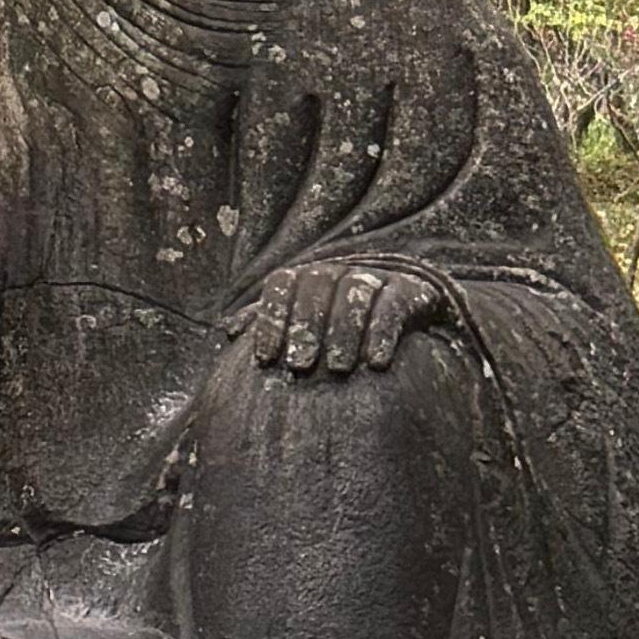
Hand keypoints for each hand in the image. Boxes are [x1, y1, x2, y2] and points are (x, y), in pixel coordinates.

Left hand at [242, 261, 453, 383]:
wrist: (406, 308)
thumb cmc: (337, 322)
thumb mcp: (300, 319)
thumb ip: (266, 321)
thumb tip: (227, 331)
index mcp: (307, 276)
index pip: (281, 284)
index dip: (270, 319)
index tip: (264, 358)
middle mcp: (339, 269)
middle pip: (316, 285)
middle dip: (305, 327)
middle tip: (299, 366)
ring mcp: (375, 276)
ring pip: (355, 291)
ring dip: (344, 330)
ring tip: (338, 368)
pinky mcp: (410, 289)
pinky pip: (394, 304)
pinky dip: (383, 331)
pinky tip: (376, 362)